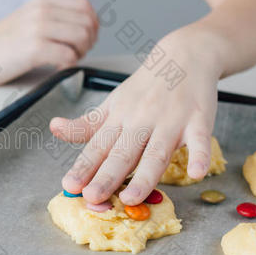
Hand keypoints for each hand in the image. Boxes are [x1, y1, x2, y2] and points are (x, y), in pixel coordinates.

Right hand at [0, 0, 98, 84]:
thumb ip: (52, 20)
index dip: (92, 25)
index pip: (84, 6)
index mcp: (43, 3)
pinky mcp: (34, 48)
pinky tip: (55, 69)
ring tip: (65, 61)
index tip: (84, 41)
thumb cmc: (1, 45)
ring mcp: (37, 28)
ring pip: (81, 38)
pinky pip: (68, 56)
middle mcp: (42, 11)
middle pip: (87, 23)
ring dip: (80, 54)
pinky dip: (68, 66)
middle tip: (75, 55)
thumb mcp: (28, 21)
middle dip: (88, 43)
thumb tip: (84, 31)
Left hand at [50, 30, 221, 204]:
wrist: (184, 56)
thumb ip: (86, 124)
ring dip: (145, 177)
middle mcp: (142, 120)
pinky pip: (201, 141)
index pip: (98, 146)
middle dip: (107, 176)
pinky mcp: (199, 121)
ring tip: (132, 198)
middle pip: (123, 153)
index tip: (70, 186)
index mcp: (119, 118)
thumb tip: (54, 128)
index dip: (83, 166)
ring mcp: (171, 121)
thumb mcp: (112, 103)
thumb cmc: (145, 89)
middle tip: (93, 197)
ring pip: (156, 152)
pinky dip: (200, 156)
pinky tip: (197, 174)